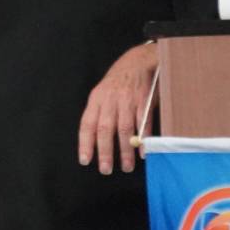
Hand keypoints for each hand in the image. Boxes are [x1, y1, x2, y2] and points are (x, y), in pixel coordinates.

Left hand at [77, 42, 157, 174]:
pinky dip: (143, 139)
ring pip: (124, 129)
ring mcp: (128, 100)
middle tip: (106, 169)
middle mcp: (110, 100)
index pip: (87, 123)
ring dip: (125, 150)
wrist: (139, 60)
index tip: (85, 160)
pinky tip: (143, 152)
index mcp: (96, 99)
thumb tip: (95, 140)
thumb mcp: (103, 92)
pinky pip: (143, 122)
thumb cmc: (119, 80)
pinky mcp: (144, 100)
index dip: (85, 143)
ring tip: (127, 166)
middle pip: (105, 129)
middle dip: (105, 152)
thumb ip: (100, 113)